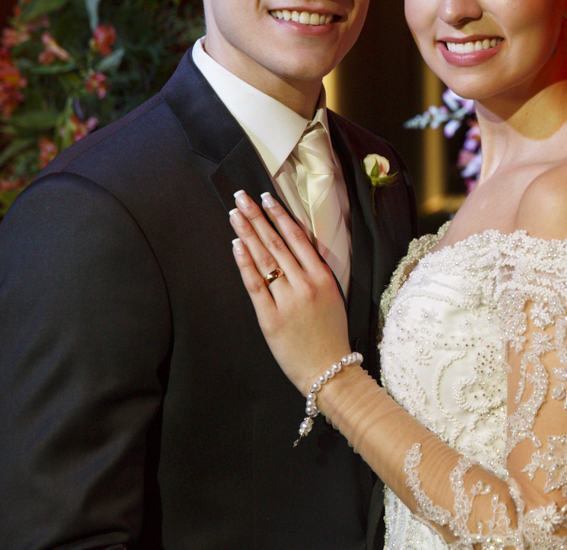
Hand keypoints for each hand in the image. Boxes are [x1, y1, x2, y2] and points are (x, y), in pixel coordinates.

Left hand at [230, 190, 350, 393]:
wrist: (329, 370)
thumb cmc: (331, 334)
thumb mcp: (332, 297)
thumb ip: (314, 273)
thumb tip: (292, 248)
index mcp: (323, 277)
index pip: (297, 238)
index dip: (279, 216)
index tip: (266, 198)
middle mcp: (305, 284)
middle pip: (276, 243)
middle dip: (256, 217)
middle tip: (241, 197)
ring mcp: (287, 300)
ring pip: (264, 259)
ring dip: (247, 233)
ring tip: (234, 214)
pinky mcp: (270, 318)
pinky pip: (254, 284)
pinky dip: (244, 263)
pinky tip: (236, 245)